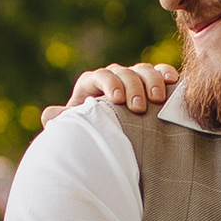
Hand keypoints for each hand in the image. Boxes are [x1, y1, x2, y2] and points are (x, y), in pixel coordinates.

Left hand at [43, 59, 179, 127]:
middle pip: (122, 72)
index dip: (108, 84)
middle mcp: (114, 80)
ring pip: (142, 70)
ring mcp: (135, 81)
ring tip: (158, 99)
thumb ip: (66, 121)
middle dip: (131, 86)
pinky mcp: (154, 85)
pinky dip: (166, 74)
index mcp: (92, 87)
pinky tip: (173, 81)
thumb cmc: (95, 140)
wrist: (118, 150)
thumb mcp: (80, 130)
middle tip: (138, 107)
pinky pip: (161, 73)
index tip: (117, 101)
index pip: (99, 76)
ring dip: (151, 80)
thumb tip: (47, 114)